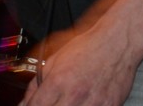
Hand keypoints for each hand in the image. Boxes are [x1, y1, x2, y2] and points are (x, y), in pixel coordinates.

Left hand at [20, 21, 140, 105]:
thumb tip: (26, 102)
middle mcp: (74, 95)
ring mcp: (93, 104)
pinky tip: (84, 102)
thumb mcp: (54, 60)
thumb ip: (37, 84)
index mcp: (58, 81)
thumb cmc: (87, 48)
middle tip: (52, 102)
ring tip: (67, 102)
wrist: (116, 43)